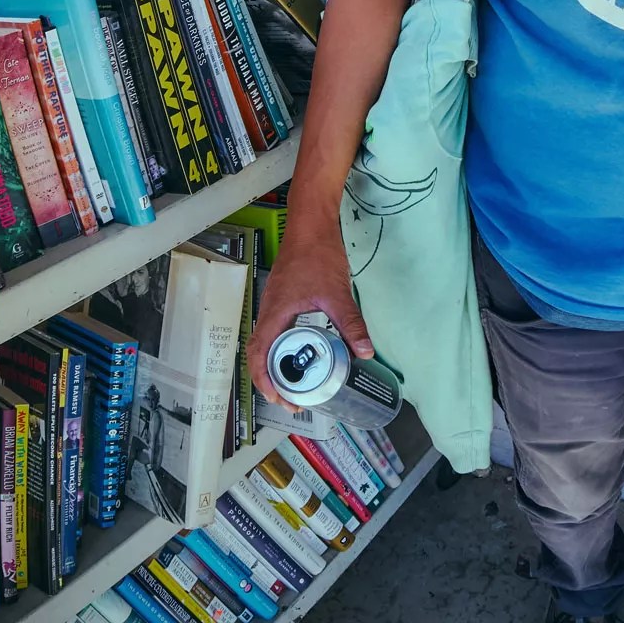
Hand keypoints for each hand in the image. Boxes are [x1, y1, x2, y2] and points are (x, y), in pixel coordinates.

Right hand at [248, 225, 372, 406]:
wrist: (310, 223)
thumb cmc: (317, 254)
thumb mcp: (336, 293)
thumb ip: (350, 323)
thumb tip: (364, 352)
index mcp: (275, 314)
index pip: (259, 355)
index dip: (265, 381)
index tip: (281, 399)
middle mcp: (268, 311)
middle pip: (259, 354)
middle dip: (271, 381)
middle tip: (293, 399)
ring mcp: (274, 304)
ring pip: (266, 343)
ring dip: (276, 366)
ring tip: (296, 383)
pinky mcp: (282, 298)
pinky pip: (275, 331)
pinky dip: (283, 348)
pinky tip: (302, 352)